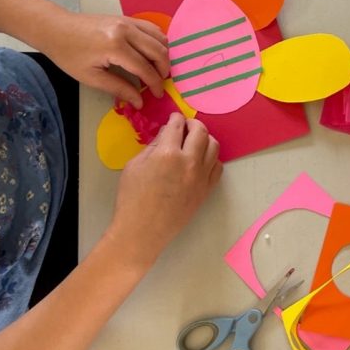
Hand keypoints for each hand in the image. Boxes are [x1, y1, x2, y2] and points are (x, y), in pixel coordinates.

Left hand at [39, 10, 169, 108]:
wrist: (56, 28)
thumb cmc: (69, 54)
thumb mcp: (90, 77)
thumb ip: (118, 88)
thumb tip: (139, 101)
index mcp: (115, 47)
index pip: (145, 68)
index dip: (154, 84)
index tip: (157, 95)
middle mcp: (126, 31)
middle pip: (158, 51)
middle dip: (164, 70)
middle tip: (160, 83)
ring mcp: (128, 21)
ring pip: (159, 38)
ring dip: (163, 55)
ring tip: (158, 69)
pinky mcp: (127, 18)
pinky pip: (152, 28)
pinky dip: (158, 41)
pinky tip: (153, 53)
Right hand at [109, 114, 221, 267]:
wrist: (142, 231)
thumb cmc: (131, 199)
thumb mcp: (134, 165)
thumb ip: (153, 146)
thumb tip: (166, 134)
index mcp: (168, 154)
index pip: (177, 125)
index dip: (175, 118)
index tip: (174, 118)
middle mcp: (189, 162)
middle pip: (200, 131)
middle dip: (193, 124)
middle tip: (185, 126)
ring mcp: (201, 177)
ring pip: (213, 146)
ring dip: (204, 138)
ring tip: (194, 141)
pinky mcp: (206, 190)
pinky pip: (217, 166)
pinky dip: (211, 158)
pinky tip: (201, 159)